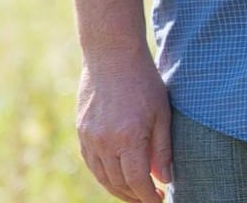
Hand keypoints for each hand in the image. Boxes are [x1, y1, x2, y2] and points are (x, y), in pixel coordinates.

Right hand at [75, 46, 171, 202]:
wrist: (111, 56)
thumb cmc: (144, 82)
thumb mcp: (162, 113)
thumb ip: (162, 149)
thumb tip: (164, 179)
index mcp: (128, 138)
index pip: (137, 181)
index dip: (148, 196)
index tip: (159, 200)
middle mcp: (105, 142)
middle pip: (118, 183)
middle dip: (134, 196)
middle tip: (149, 198)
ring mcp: (89, 138)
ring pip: (102, 176)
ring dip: (118, 189)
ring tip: (135, 193)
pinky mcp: (81, 132)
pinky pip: (91, 163)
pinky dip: (104, 174)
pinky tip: (116, 175)